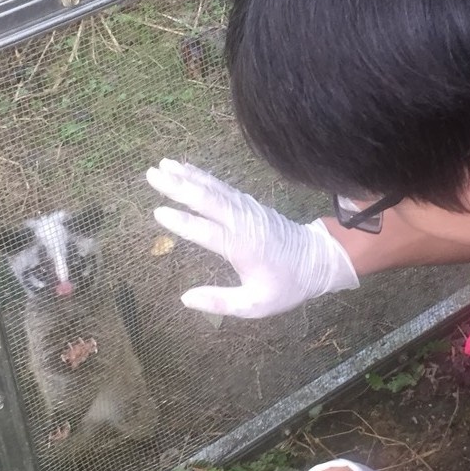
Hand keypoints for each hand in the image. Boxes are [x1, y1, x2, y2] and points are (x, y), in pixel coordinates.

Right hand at [145, 159, 358, 316]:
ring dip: (188, 176)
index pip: (208, 232)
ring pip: (215, 189)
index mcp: (244, 248)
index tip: (159, 212)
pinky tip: (187, 169)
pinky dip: (204, 177)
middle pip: (208, 201)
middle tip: (151, 174)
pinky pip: (223, 188)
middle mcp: (244, 224)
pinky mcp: (250, 205)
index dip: (183, 223)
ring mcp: (248, 210)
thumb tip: (185, 299)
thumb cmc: (287, 285)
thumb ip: (222, 302)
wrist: (318, 259)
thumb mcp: (257, 304)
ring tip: (162, 166)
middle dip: (179, 187)